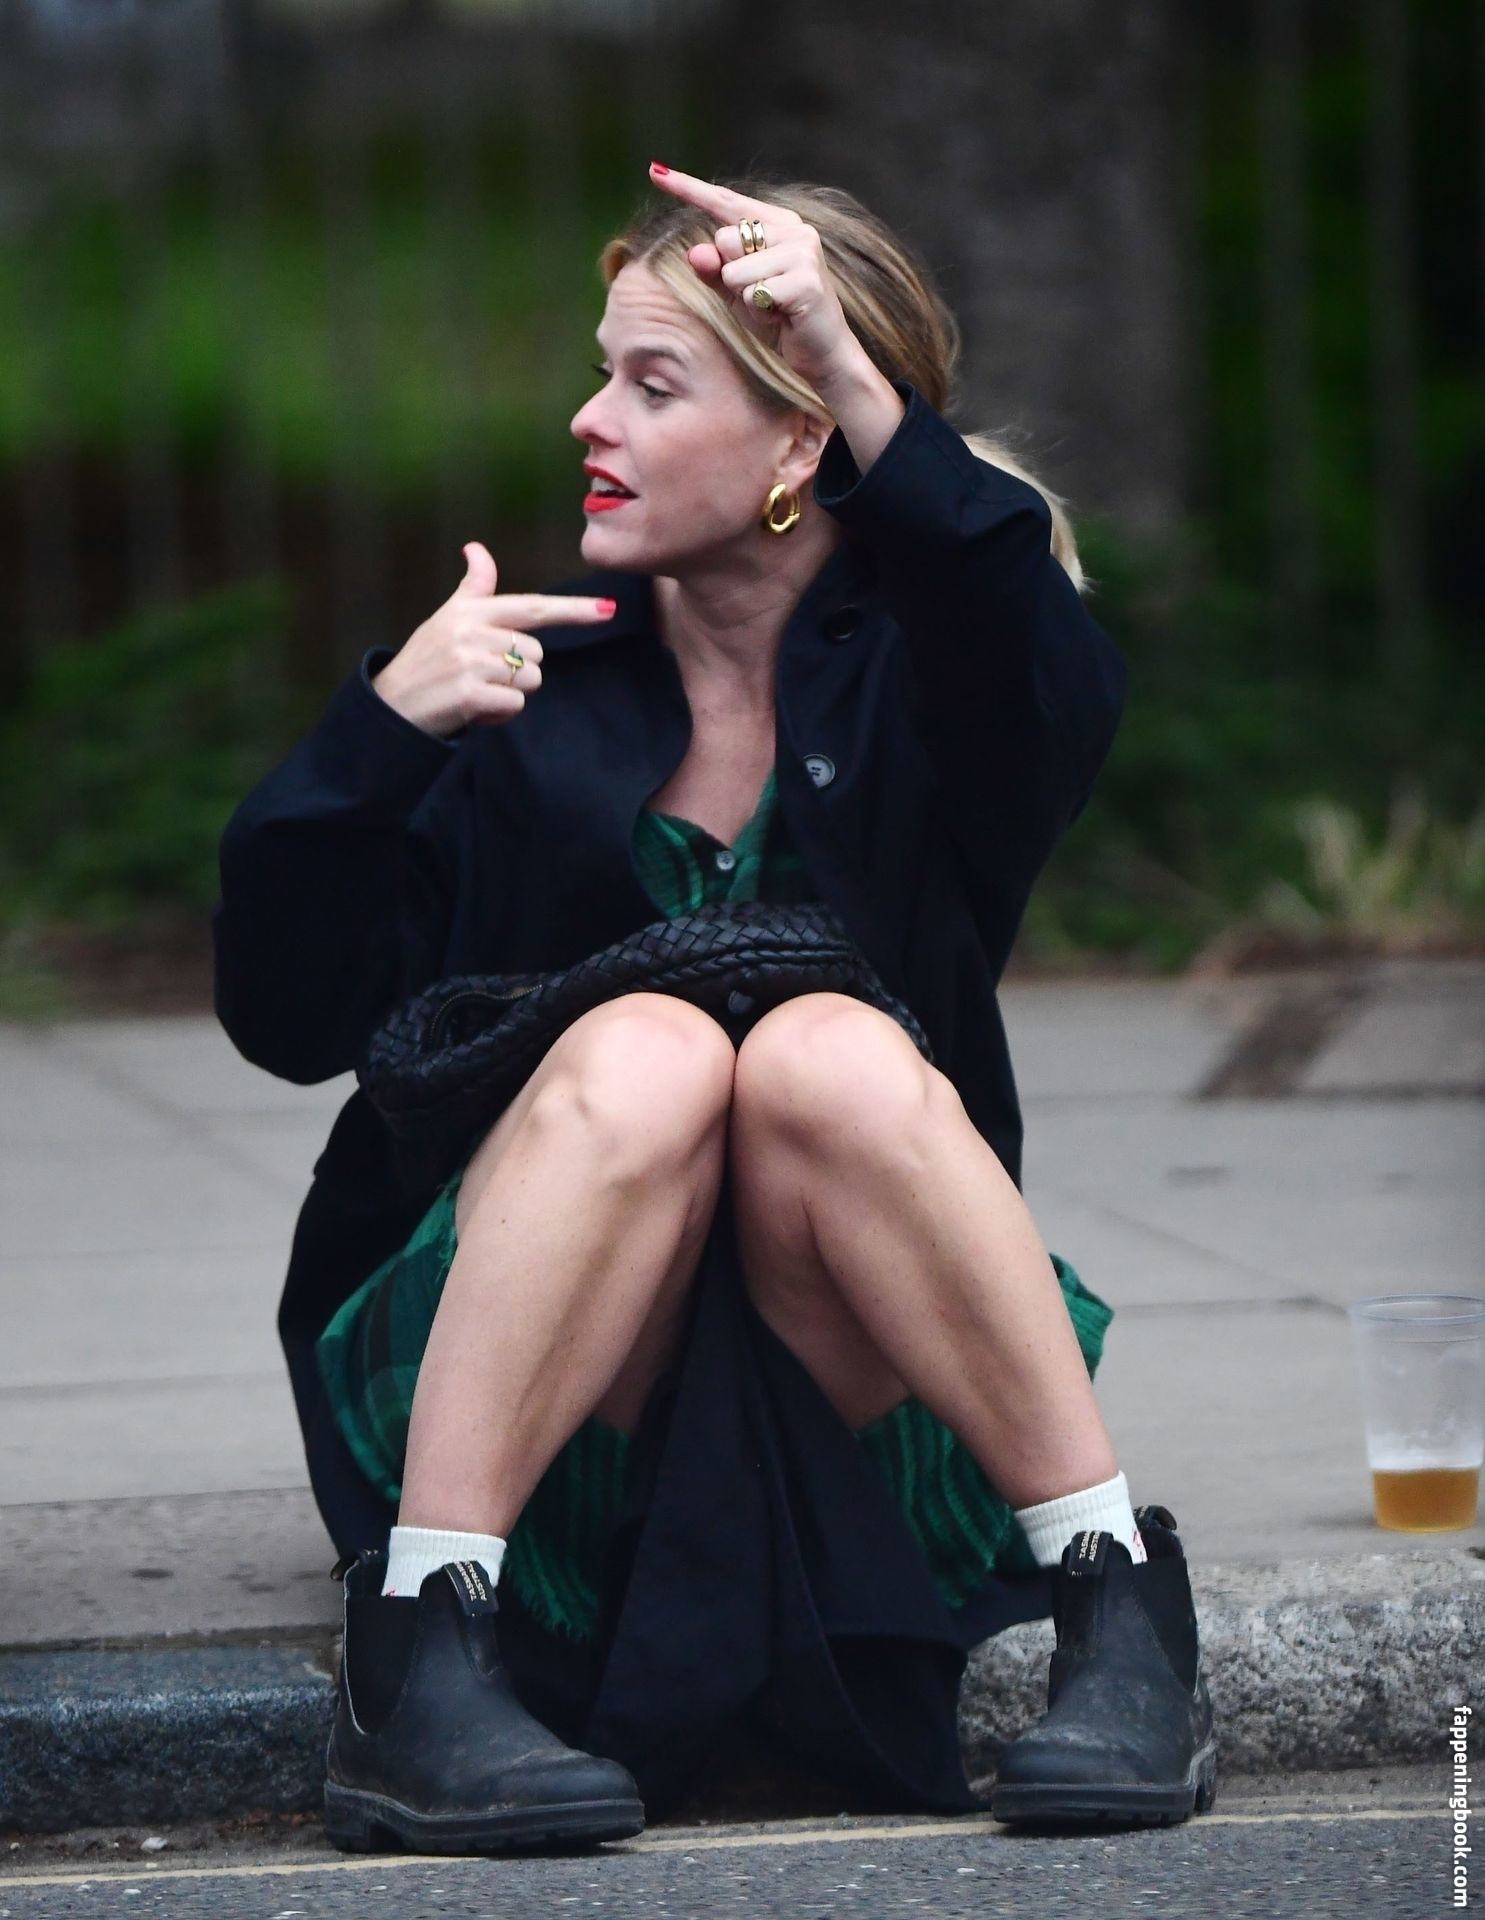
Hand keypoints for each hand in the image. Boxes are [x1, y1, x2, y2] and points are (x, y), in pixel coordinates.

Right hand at [372, 543, 614, 739]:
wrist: (392, 703)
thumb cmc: (426, 660)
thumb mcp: (447, 618)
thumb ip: (474, 589)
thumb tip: (476, 548)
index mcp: (472, 611)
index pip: (533, 607)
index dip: (573, 609)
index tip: (608, 608)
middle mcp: (472, 632)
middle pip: (536, 655)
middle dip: (518, 672)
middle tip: (480, 676)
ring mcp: (471, 662)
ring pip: (529, 682)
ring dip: (509, 694)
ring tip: (475, 690)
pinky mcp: (470, 693)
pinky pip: (514, 706)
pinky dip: (499, 715)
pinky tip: (473, 709)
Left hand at [647, 162, 870, 396]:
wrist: (822, 355)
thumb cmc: (780, 320)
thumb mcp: (738, 293)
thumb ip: (714, 270)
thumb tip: (693, 251)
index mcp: (777, 224)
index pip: (725, 202)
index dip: (689, 188)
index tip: (655, 170)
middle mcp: (793, 229)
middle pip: (724, 240)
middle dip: (731, 277)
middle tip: (763, 297)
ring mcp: (803, 251)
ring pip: (735, 269)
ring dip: (746, 298)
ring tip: (774, 308)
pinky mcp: (806, 279)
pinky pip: (753, 293)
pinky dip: (760, 312)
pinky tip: (783, 316)